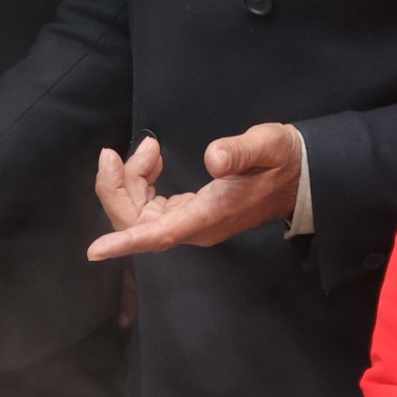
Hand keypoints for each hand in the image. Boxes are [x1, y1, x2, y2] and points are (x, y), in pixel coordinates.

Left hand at [87, 124, 301, 261]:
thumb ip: (241, 152)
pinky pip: (146, 206)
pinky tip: (153, 160)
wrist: (300, 178)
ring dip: (128, 180)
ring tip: (150, 149)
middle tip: (114, 153)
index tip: (95, 250)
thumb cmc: (284, 160)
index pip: (159, 235)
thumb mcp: (269, 145)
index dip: (125, 242)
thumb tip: (213, 159)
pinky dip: (139, 181)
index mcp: (209, 216)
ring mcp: (188, 223)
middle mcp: (193, 227)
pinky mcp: (185, 214)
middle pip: (135, 222)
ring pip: (136, 213)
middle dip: (115, 188)